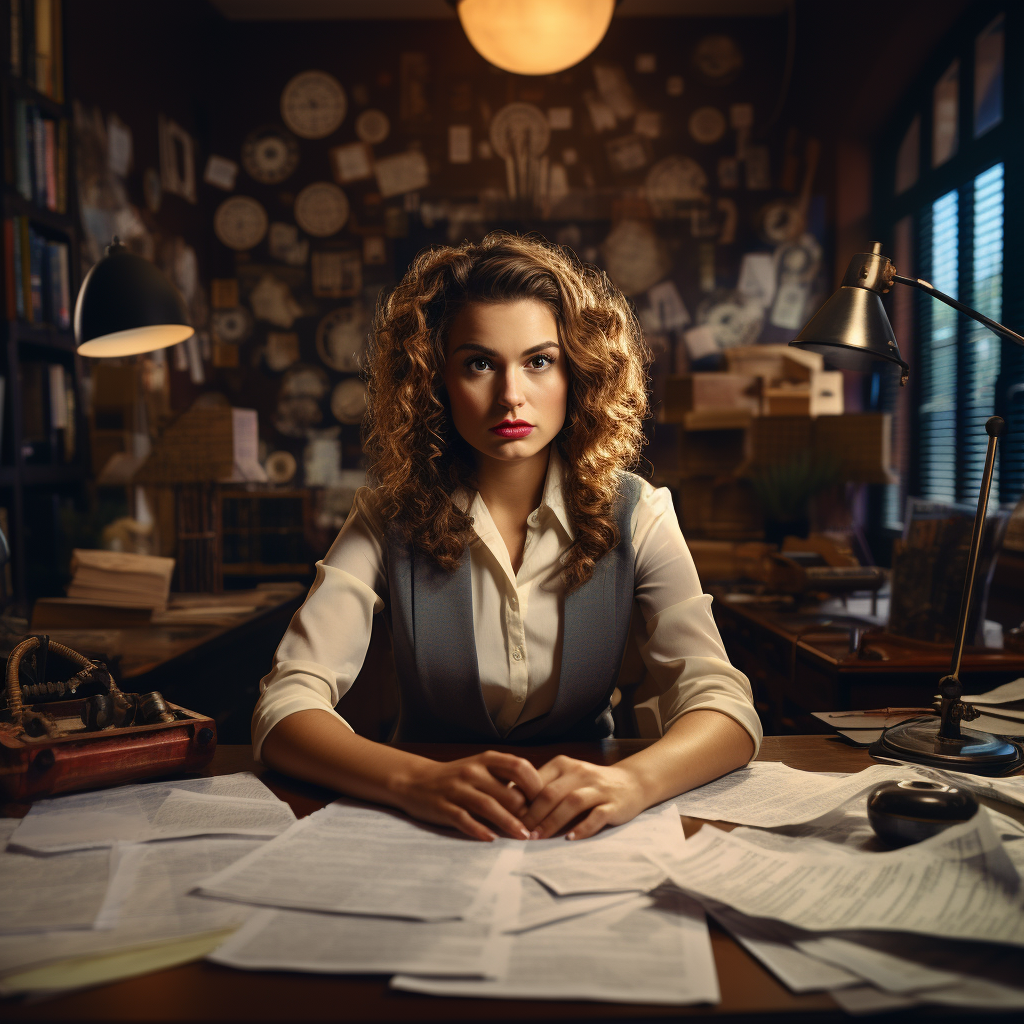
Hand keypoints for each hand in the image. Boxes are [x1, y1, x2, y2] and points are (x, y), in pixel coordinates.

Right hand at [391, 751, 543, 841]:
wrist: (415, 781)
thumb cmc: (458, 778)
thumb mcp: (482, 769)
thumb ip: (506, 778)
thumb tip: (540, 798)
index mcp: (486, 760)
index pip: (519, 766)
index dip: (536, 784)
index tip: (547, 803)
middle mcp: (473, 771)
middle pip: (507, 790)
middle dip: (526, 811)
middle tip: (540, 828)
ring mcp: (457, 789)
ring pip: (488, 806)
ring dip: (508, 823)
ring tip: (524, 837)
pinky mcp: (443, 806)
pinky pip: (464, 819)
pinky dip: (479, 830)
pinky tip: (492, 839)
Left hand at [521, 756, 647, 840]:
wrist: (631, 782)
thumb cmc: (589, 784)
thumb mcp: (565, 778)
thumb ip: (542, 786)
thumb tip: (508, 800)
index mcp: (563, 765)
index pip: (536, 781)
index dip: (521, 801)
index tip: (509, 818)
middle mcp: (580, 772)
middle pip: (550, 793)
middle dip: (533, 815)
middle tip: (520, 833)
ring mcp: (598, 788)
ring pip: (571, 803)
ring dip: (552, 822)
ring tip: (538, 838)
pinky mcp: (614, 804)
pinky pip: (597, 815)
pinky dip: (582, 828)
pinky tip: (570, 839)